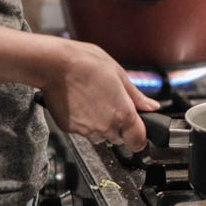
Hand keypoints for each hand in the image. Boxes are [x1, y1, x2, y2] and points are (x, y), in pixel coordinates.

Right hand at [42, 41, 158, 152]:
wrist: (54, 65)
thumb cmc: (86, 63)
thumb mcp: (119, 74)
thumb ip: (136, 96)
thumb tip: (151, 106)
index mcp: (123, 113)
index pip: (139, 142)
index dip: (139, 138)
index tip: (137, 132)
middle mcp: (106, 126)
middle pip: (119, 138)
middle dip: (118, 126)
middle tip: (109, 104)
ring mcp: (87, 130)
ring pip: (100, 136)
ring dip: (100, 125)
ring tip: (92, 101)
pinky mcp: (70, 129)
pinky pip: (82, 131)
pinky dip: (83, 122)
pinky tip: (80, 103)